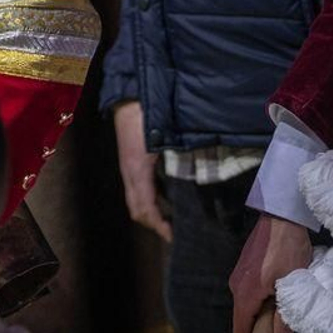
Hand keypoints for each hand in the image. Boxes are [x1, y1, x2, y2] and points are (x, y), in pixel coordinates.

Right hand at [114, 101, 171, 240]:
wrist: (131, 95)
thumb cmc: (149, 115)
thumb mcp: (168, 139)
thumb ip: (183, 160)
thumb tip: (204, 181)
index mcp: (138, 171)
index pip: (145, 209)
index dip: (159, 226)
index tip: (175, 237)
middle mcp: (130, 173)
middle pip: (136, 209)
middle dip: (153, 223)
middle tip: (174, 232)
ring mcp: (128, 167)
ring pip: (135, 200)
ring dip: (151, 212)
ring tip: (172, 217)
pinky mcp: (131, 161)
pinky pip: (137, 188)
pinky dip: (150, 199)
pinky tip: (166, 194)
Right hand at [230, 212, 312, 332]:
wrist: (280, 218)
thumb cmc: (287, 249)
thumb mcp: (291, 285)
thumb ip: (284, 316)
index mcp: (246, 293)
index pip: (240, 329)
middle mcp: (236, 285)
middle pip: (244, 318)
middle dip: (262, 325)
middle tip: (284, 321)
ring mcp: (238, 275)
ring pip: (248, 304)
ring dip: (264, 310)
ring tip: (285, 300)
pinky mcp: (244, 268)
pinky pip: (249, 292)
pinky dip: (262, 297)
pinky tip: (280, 287)